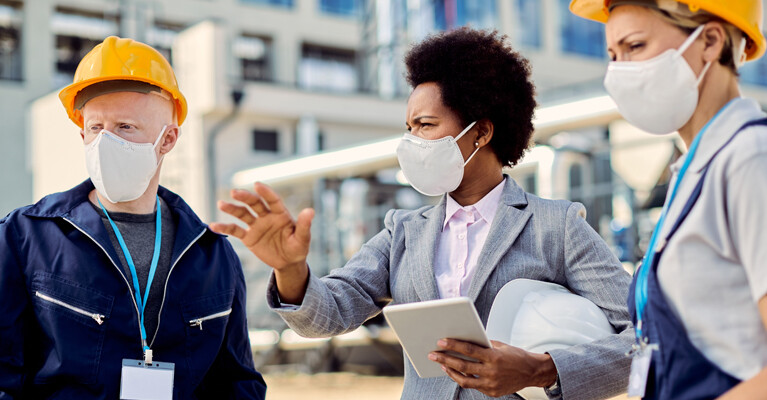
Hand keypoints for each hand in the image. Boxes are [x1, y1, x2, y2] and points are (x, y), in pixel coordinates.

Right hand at [210, 183, 314, 302]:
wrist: (288, 262)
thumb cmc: (298, 248)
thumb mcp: (303, 239)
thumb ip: (305, 225)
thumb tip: (310, 210)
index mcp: (281, 214)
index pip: (273, 200)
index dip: (266, 192)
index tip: (257, 185)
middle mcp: (267, 216)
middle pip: (255, 203)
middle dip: (245, 197)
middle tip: (234, 192)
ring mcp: (257, 226)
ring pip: (243, 214)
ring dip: (232, 209)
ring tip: (221, 204)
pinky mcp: (249, 237)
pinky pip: (235, 231)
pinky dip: (224, 227)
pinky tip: (213, 225)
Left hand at [428, 339, 556, 397]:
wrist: (532, 372)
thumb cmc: (516, 356)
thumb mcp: (500, 346)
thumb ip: (483, 345)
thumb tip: (464, 340)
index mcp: (494, 356)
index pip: (469, 350)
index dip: (453, 345)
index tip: (441, 341)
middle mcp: (492, 371)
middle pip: (463, 365)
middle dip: (445, 359)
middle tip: (432, 354)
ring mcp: (491, 383)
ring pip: (465, 379)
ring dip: (450, 371)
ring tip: (441, 364)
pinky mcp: (492, 392)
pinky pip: (474, 386)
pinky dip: (463, 379)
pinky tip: (455, 372)